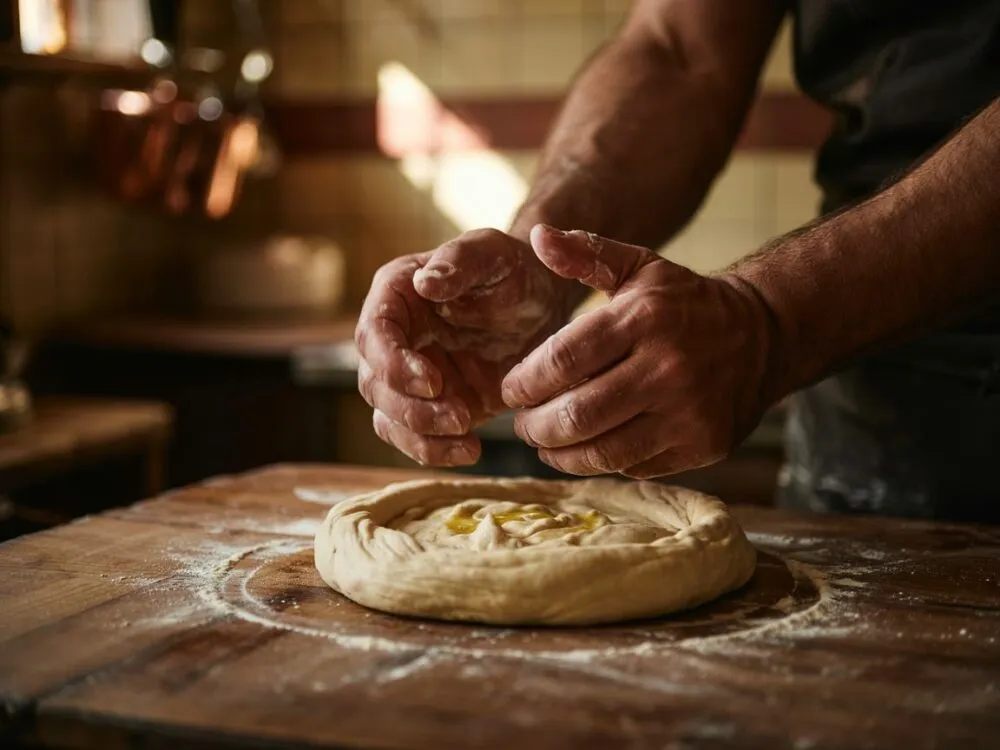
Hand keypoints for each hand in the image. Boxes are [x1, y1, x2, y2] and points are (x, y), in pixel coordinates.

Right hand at [356, 229, 566, 465]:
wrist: (539, 302)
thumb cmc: (512, 267)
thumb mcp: (492, 253)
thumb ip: (459, 260)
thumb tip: (426, 283)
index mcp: (396, 296)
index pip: (374, 335)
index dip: (393, 364)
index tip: (433, 381)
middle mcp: (393, 338)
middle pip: (374, 384)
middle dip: (411, 408)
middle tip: (460, 416)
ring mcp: (408, 376)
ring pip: (388, 418)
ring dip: (421, 437)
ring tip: (468, 440)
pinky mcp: (431, 406)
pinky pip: (416, 438)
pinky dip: (436, 451)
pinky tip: (470, 450)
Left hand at [501, 225, 779, 477]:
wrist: (760, 336)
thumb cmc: (683, 303)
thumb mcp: (640, 267)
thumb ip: (586, 254)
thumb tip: (537, 236)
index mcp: (643, 318)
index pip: (563, 360)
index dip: (525, 383)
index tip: (510, 390)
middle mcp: (668, 367)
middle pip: (577, 415)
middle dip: (534, 427)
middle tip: (522, 424)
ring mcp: (688, 411)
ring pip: (602, 451)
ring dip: (559, 453)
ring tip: (545, 443)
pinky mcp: (702, 445)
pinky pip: (633, 466)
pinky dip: (601, 461)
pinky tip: (588, 448)